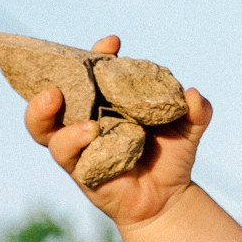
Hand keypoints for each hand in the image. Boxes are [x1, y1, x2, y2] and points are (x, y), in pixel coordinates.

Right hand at [23, 34, 212, 228]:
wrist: (169, 198)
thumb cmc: (172, 156)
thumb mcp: (189, 130)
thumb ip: (197, 111)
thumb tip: (192, 95)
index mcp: (106, 101)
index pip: (93, 72)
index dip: (97, 55)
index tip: (112, 43)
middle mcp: (85, 118)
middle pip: (52, 95)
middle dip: (46, 81)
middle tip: (56, 79)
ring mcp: (78, 144)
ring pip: (44, 129)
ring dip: (45, 115)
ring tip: (81, 117)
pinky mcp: (78, 170)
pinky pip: (65, 154)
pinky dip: (73, 142)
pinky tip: (91, 134)